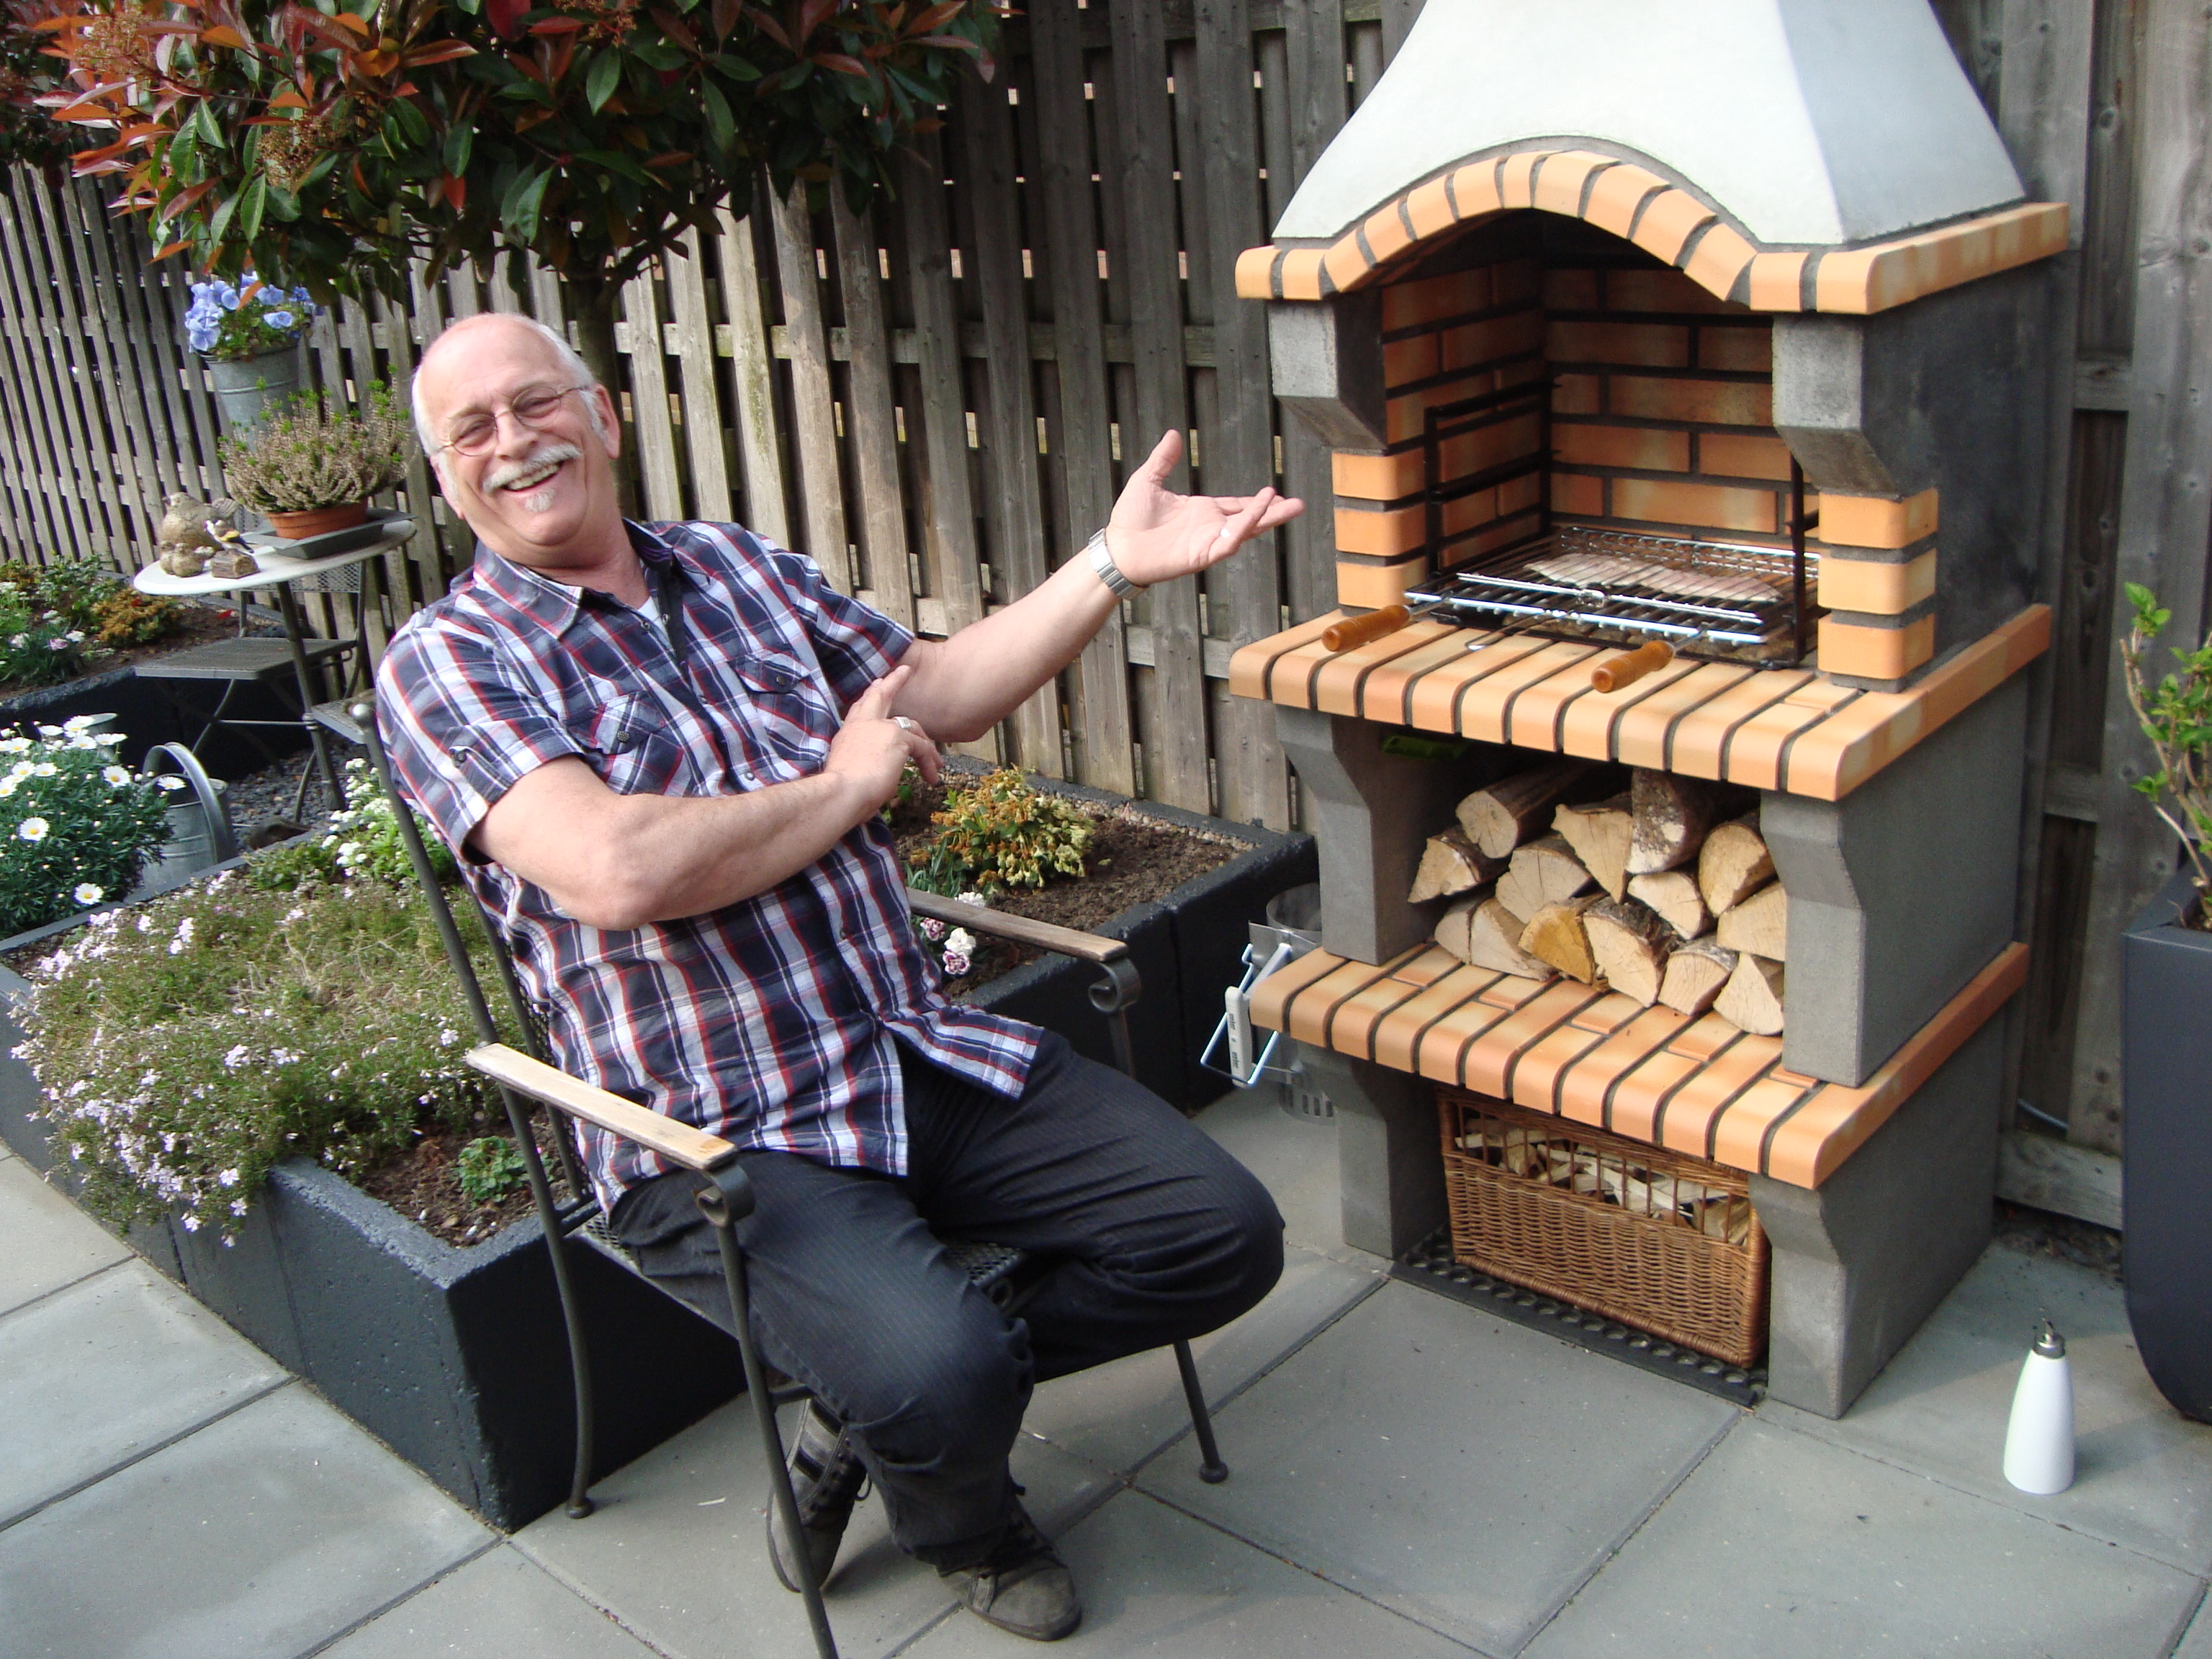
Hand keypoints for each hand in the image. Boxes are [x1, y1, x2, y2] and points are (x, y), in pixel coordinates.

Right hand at [825, 666, 939, 810]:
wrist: (842, 791)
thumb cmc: (841, 791)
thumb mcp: (850, 771)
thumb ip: (865, 763)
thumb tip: (879, 771)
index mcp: (848, 732)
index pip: (860, 708)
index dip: (869, 696)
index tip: (876, 684)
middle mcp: (863, 724)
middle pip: (880, 696)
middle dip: (893, 682)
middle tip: (903, 671)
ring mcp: (881, 728)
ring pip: (911, 728)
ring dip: (927, 745)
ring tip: (939, 760)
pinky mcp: (898, 738)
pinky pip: (921, 747)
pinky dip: (928, 763)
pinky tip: (931, 777)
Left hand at [1103, 429, 1304, 587]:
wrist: (1116, 547)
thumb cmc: (1129, 518)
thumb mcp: (1148, 480)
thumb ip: (1163, 459)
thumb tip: (1172, 434)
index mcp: (1202, 510)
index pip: (1237, 505)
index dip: (1256, 501)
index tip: (1276, 494)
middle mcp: (1209, 527)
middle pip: (1250, 519)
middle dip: (1274, 512)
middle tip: (1299, 505)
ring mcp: (1207, 542)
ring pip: (1245, 530)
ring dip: (1266, 518)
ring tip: (1290, 506)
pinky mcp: (1201, 556)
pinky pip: (1227, 543)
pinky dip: (1243, 530)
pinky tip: (1256, 516)